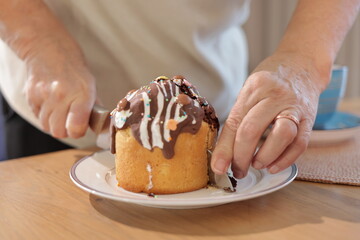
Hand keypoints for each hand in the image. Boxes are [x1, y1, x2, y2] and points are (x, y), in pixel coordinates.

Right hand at [23, 34, 95, 138]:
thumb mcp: (90, 85)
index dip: (78, 131)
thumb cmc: (74, 68)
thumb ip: (93, 107)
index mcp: (82, 94)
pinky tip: (50, 103)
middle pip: (59, 132)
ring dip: (54, 123)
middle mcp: (62, 96)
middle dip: (66, 130)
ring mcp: (44, 96)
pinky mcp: (31, 96)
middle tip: (70, 120)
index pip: (75, 129)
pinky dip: (44, 115)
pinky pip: (37, 116)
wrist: (48, 48)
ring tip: (60, 110)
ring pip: (47, 126)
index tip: (80, 126)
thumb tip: (100, 125)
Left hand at [211, 52, 326, 177]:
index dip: (224, 148)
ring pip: (281, 135)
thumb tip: (225, 151)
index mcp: (253, 89)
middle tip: (237, 171)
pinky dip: (286, 159)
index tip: (218, 167)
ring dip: (265, 157)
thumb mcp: (250, 90)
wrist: (303, 63)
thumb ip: (240, 116)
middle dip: (241, 157)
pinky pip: (300, 142)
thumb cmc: (271, 80)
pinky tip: (274, 166)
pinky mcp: (310, 117)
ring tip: (256, 165)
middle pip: (252, 129)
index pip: (234, 122)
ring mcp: (294, 106)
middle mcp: (273, 96)